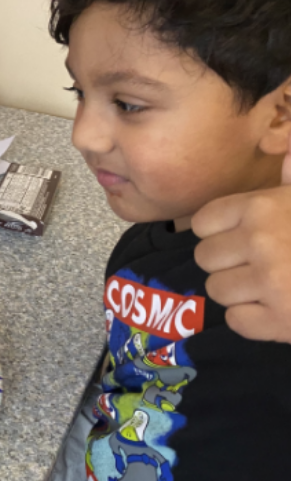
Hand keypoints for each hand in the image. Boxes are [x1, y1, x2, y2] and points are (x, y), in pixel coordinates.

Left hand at [192, 129, 290, 342]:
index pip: (203, 221)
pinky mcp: (278, 321)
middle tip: (257, 264)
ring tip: (269, 285)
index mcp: (263, 207)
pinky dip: (252, 320)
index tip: (239, 237)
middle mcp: (260, 242)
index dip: (218, 232)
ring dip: (239, 292)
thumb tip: (286, 154)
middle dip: (227, 262)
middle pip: (205, 257)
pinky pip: (236, 321)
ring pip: (216, 289)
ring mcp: (269, 283)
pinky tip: (276, 308)